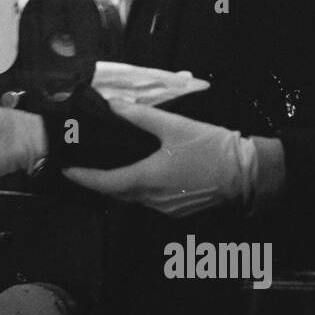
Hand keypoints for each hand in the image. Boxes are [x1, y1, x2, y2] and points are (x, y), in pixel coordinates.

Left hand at [62, 100, 256, 215]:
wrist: (248, 173)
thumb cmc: (211, 148)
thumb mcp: (175, 126)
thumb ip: (142, 116)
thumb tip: (114, 104)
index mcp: (146, 179)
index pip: (105, 183)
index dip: (83, 178)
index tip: (66, 171)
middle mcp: (152, 199)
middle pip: (116, 193)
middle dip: (98, 182)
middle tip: (83, 167)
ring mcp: (166, 208)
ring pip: (133, 198)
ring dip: (119, 186)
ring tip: (106, 168)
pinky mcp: (179, 210)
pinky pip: (149, 201)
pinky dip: (138, 189)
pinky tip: (139, 175)